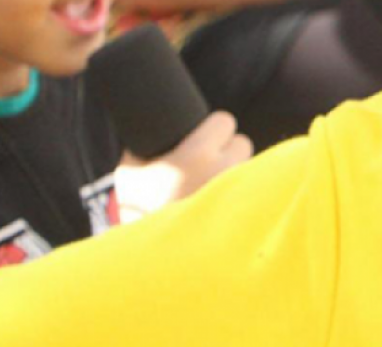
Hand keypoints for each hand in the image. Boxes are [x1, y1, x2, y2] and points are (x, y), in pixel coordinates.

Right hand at [113, 111, 252, 221]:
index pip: (225, 121)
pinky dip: (240, 195)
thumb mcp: (130, 172)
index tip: (205, 135)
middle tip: (208, 160)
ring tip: (212, 183)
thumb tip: (152, 118)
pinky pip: (250, 194)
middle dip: (227, 149)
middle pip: (241, 143)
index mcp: (195, 157)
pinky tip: (222, 205)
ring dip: (235, 171)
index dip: (215, 127)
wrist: (149, 263)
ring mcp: (235, 198)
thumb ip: (143, 142)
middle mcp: (221, 174)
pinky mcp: (243, 219)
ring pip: (249, 168)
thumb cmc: (138, 211)